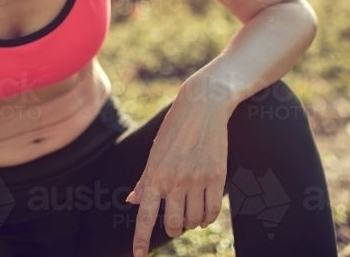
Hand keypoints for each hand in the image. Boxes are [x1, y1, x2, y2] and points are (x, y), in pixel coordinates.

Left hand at [124, 83, 234, 256]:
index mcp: (155, 175)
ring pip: (193, 220)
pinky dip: (207, 218)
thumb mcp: (155, 153)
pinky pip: (212, 211)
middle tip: (174, 224)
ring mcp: (196, 180)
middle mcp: (174, 181)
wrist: (202, 107)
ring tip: (189, 214)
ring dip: (190, 223)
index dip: (141, 240)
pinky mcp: (216, 177)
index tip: (137, 256)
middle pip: (172, 224)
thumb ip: (145, 180)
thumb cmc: (175, 129)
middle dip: (172, 228)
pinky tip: (203, 214)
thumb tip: (132, 202)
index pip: (146, 216)